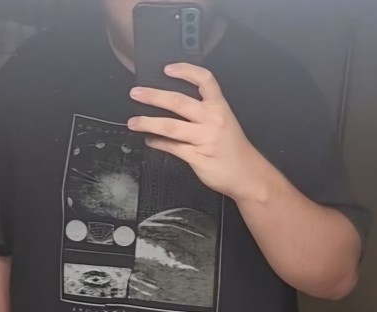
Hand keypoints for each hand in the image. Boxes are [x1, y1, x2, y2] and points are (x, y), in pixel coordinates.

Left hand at [128, 63, 261, 200]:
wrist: (247, 174)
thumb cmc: (234, 150)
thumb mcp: (225, 122)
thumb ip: (205, 112)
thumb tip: (175, 105)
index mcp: (220, 107)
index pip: (204, 80)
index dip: (185, 71)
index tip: (167, 68)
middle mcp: (212, 120)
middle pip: (178, 101)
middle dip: (153, 96)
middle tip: (136, 93)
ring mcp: (203, 139)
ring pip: (170, 126)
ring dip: (148, 123)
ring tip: (133, 122)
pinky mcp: (197, 156)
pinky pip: (172, 147)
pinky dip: (157, 143)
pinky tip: (149, 140)